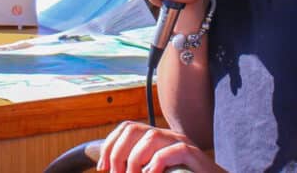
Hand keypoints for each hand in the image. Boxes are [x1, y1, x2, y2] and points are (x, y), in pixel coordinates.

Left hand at [97, 121, 224, 172]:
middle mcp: (168, 136)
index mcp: (157, 140)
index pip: (127, 128)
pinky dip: (158, 163)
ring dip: (135, 160)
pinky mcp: (194, 155)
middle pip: (134, 128)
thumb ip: (140, 168)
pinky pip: (174, 151)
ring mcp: (182, 143)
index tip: (102, 167)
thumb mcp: (155, 172)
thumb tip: (113, 171)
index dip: (110, 145)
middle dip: (118, 152)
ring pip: (152, 137)